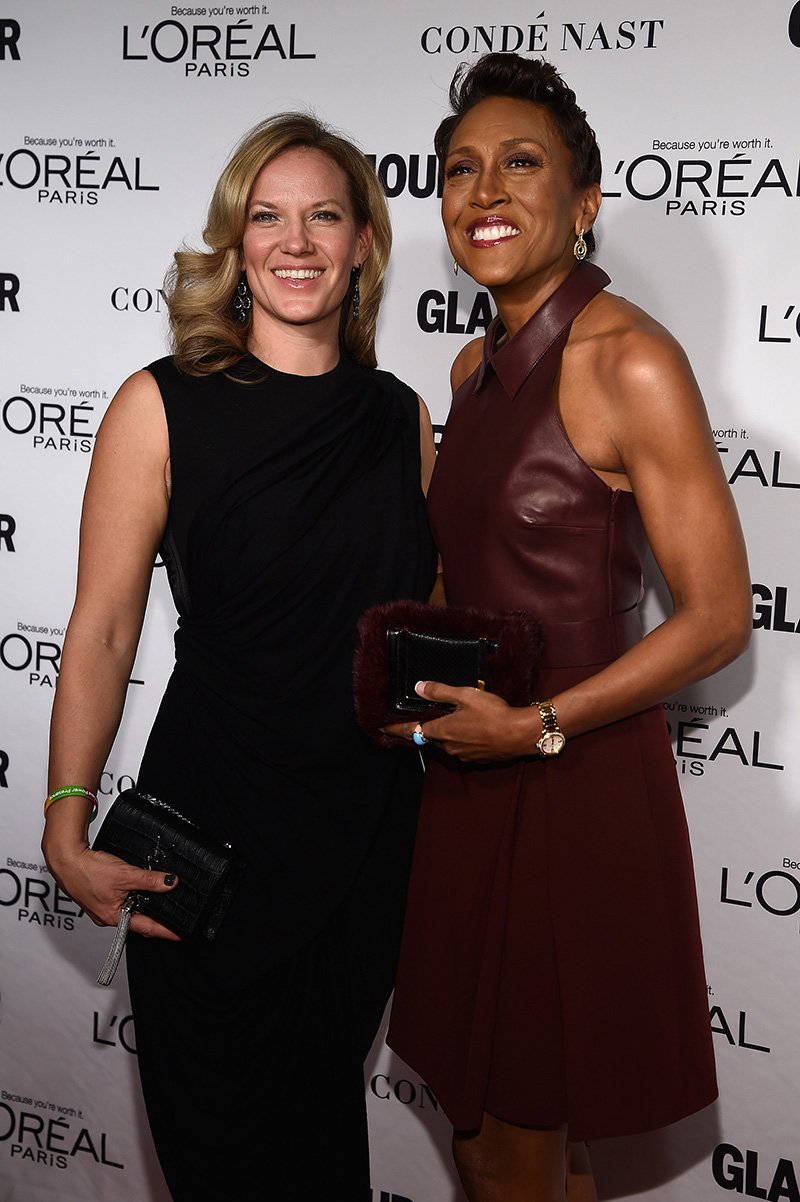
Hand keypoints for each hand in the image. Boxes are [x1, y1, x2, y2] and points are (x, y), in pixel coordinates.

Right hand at [44, 841, 181, 940]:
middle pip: (139, 921)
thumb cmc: (87, 871)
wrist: (66, 860)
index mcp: (114, 918)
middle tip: (175, 917)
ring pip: (130, 910)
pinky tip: (140, 889)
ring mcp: (102, 908)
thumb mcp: (125, 874)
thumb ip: (149, 880)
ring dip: (145, 905)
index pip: (148, 928)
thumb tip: (170, 883)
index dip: (166, 931)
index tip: (181, 935)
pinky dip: (133, 897)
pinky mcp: (99, 898)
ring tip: (162, 901)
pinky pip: (121, 901)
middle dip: (157, 919)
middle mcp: (107, 917)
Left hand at [383, 680, 539, 761]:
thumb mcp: (465, 695)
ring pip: (447, 743)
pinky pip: (463, 748)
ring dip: (448, 733)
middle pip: (430, 737)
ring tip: (458, 717)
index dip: (395, 728)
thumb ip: (439, 691)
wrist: (520, 734)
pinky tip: (475, 728)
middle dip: (427, 727)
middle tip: (428, 715)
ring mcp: (463, 755)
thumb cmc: (492, 713)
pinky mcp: (477, 759)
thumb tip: (418, 686)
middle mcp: (448, 747)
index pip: (411, 731)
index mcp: (441, 731)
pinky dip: (464, 739)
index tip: (382, 727)